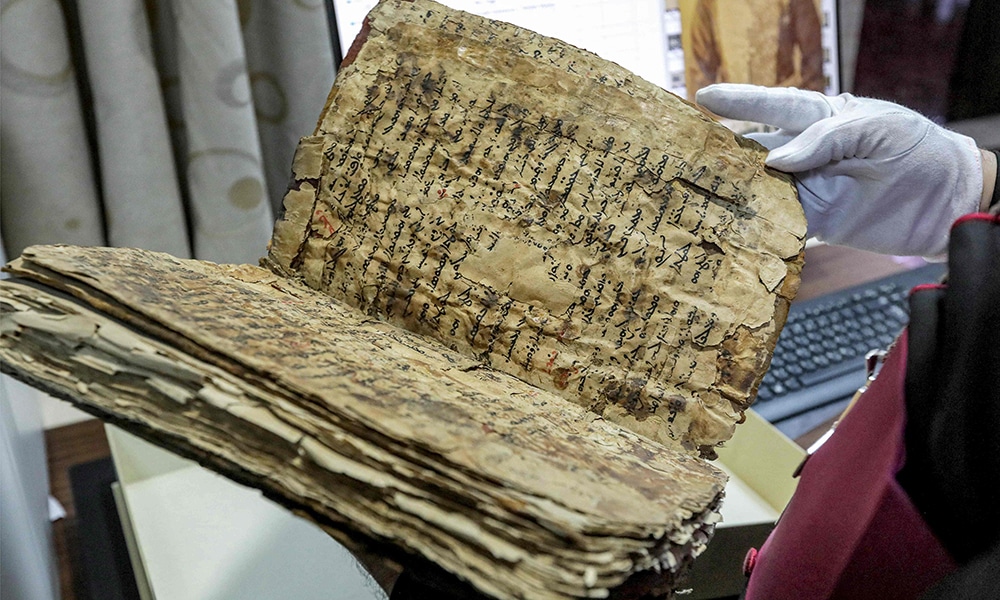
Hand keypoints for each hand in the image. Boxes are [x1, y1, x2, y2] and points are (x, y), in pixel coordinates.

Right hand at [695, 84, 986, 256]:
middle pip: (756, 149)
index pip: (774, 106)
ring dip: (734, 192)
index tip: (704, 98)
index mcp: (821, 118)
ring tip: (699, 194)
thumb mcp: (876, 129)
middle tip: (687, 153)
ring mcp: (810, 187)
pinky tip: (733, 228)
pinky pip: (779, 224)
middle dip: (723, 151)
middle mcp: (808, 152)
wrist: (948, 201)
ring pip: (761, 188)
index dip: (739, 102)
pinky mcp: (817, 222)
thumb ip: (826, 140)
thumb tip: (776, 160)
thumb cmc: (917, 149)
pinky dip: (757, 227)